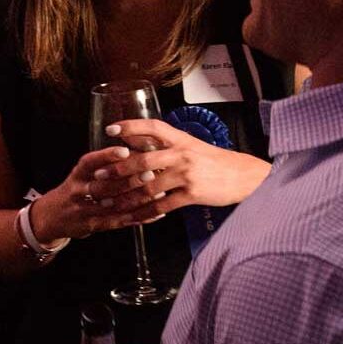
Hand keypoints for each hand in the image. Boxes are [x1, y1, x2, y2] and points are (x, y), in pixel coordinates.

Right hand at [28, 146, 170, 244]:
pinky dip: (136, 219)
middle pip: (104, 185)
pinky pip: (116, 222)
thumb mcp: (83, 173)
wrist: (52, 216)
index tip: (125, 150)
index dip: (107, 156)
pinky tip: (153, 214)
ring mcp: (84, 209)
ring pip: (112, 206)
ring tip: (157, 195)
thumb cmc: (76, 189)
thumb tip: (136, 148)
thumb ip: (104, 164)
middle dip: (128, 180)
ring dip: (136, 200)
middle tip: (149, 172)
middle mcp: (78, 190)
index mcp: (78, 173)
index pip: (90, 162)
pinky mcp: (91, 225)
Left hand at [89, 118, 269, 215]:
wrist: (244, 176)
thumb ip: (168, 146)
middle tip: (98, 177)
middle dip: (117, 170)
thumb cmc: (216, 162)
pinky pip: (162, 205)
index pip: (152, 127)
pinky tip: (134, 217)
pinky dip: (146, 212)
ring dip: (126, 197)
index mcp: (181, 139)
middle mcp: (182, 154)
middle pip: (143, 160)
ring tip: (109, 203)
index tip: (110, 130)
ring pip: (148, 187)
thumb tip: (139, 145)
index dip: (130, 126)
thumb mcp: (192, 147)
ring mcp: (186, 174)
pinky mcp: (192, 194)